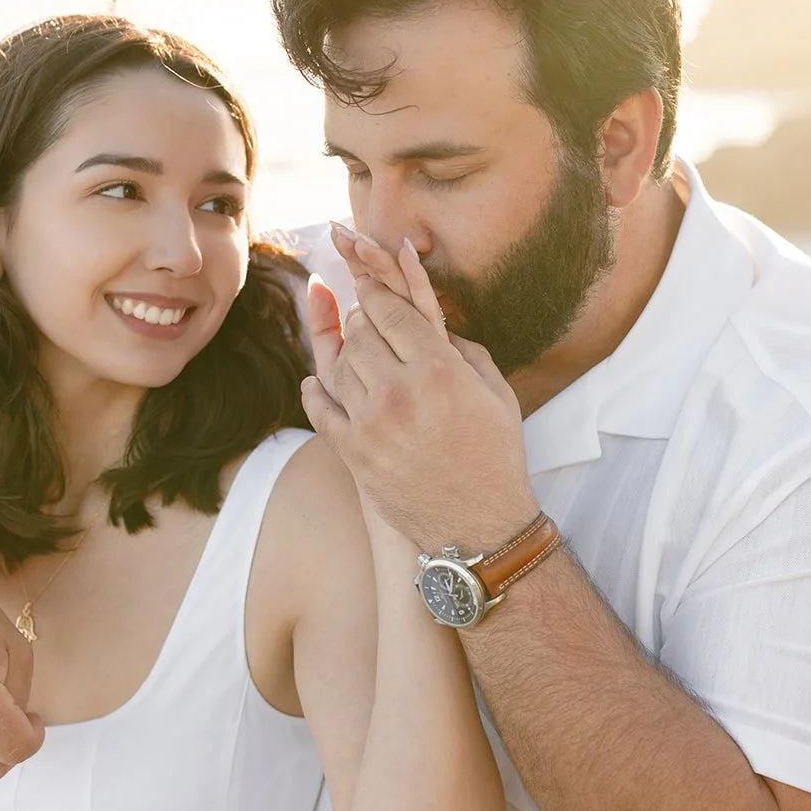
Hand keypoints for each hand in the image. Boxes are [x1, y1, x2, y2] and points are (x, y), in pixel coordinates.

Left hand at [302, 226, 536, 551]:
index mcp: (441, 370)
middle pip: (360, 334)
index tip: (365, 283)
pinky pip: (321, 410)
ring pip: (339, 368)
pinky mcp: (355, 454)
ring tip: (351, 351)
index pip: (392, 313)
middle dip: (358, 319)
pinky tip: (313, 383)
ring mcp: (373, 424)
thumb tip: (430, 322)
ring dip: (342, 353)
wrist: (480, 527)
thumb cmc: (496, 457)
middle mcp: (402, 392)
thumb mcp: (497, 395)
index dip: (375, 293)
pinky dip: (314, 392)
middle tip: (359, 316)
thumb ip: (464, 351)